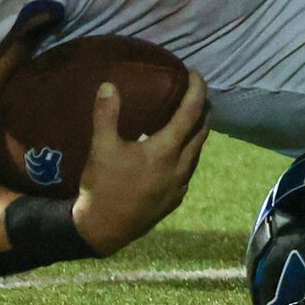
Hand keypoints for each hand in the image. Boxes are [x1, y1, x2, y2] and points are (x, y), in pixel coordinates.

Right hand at [72, 71, 210, 254]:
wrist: (102, 230)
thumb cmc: (102, 187)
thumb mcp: (101, 148)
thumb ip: (106, 114)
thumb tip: (108, 85)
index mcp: (166, 150)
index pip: (192, 112)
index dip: (196, 89)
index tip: (195, 74)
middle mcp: (180, 166)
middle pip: (202, 131)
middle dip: (203, 109)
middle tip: (195, 94)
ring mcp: (180, 185)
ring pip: (197, 152)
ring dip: (197, 132)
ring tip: (188, 119)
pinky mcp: (174, 199)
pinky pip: (189, 169)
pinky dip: (188, 153)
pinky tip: (175, 153)